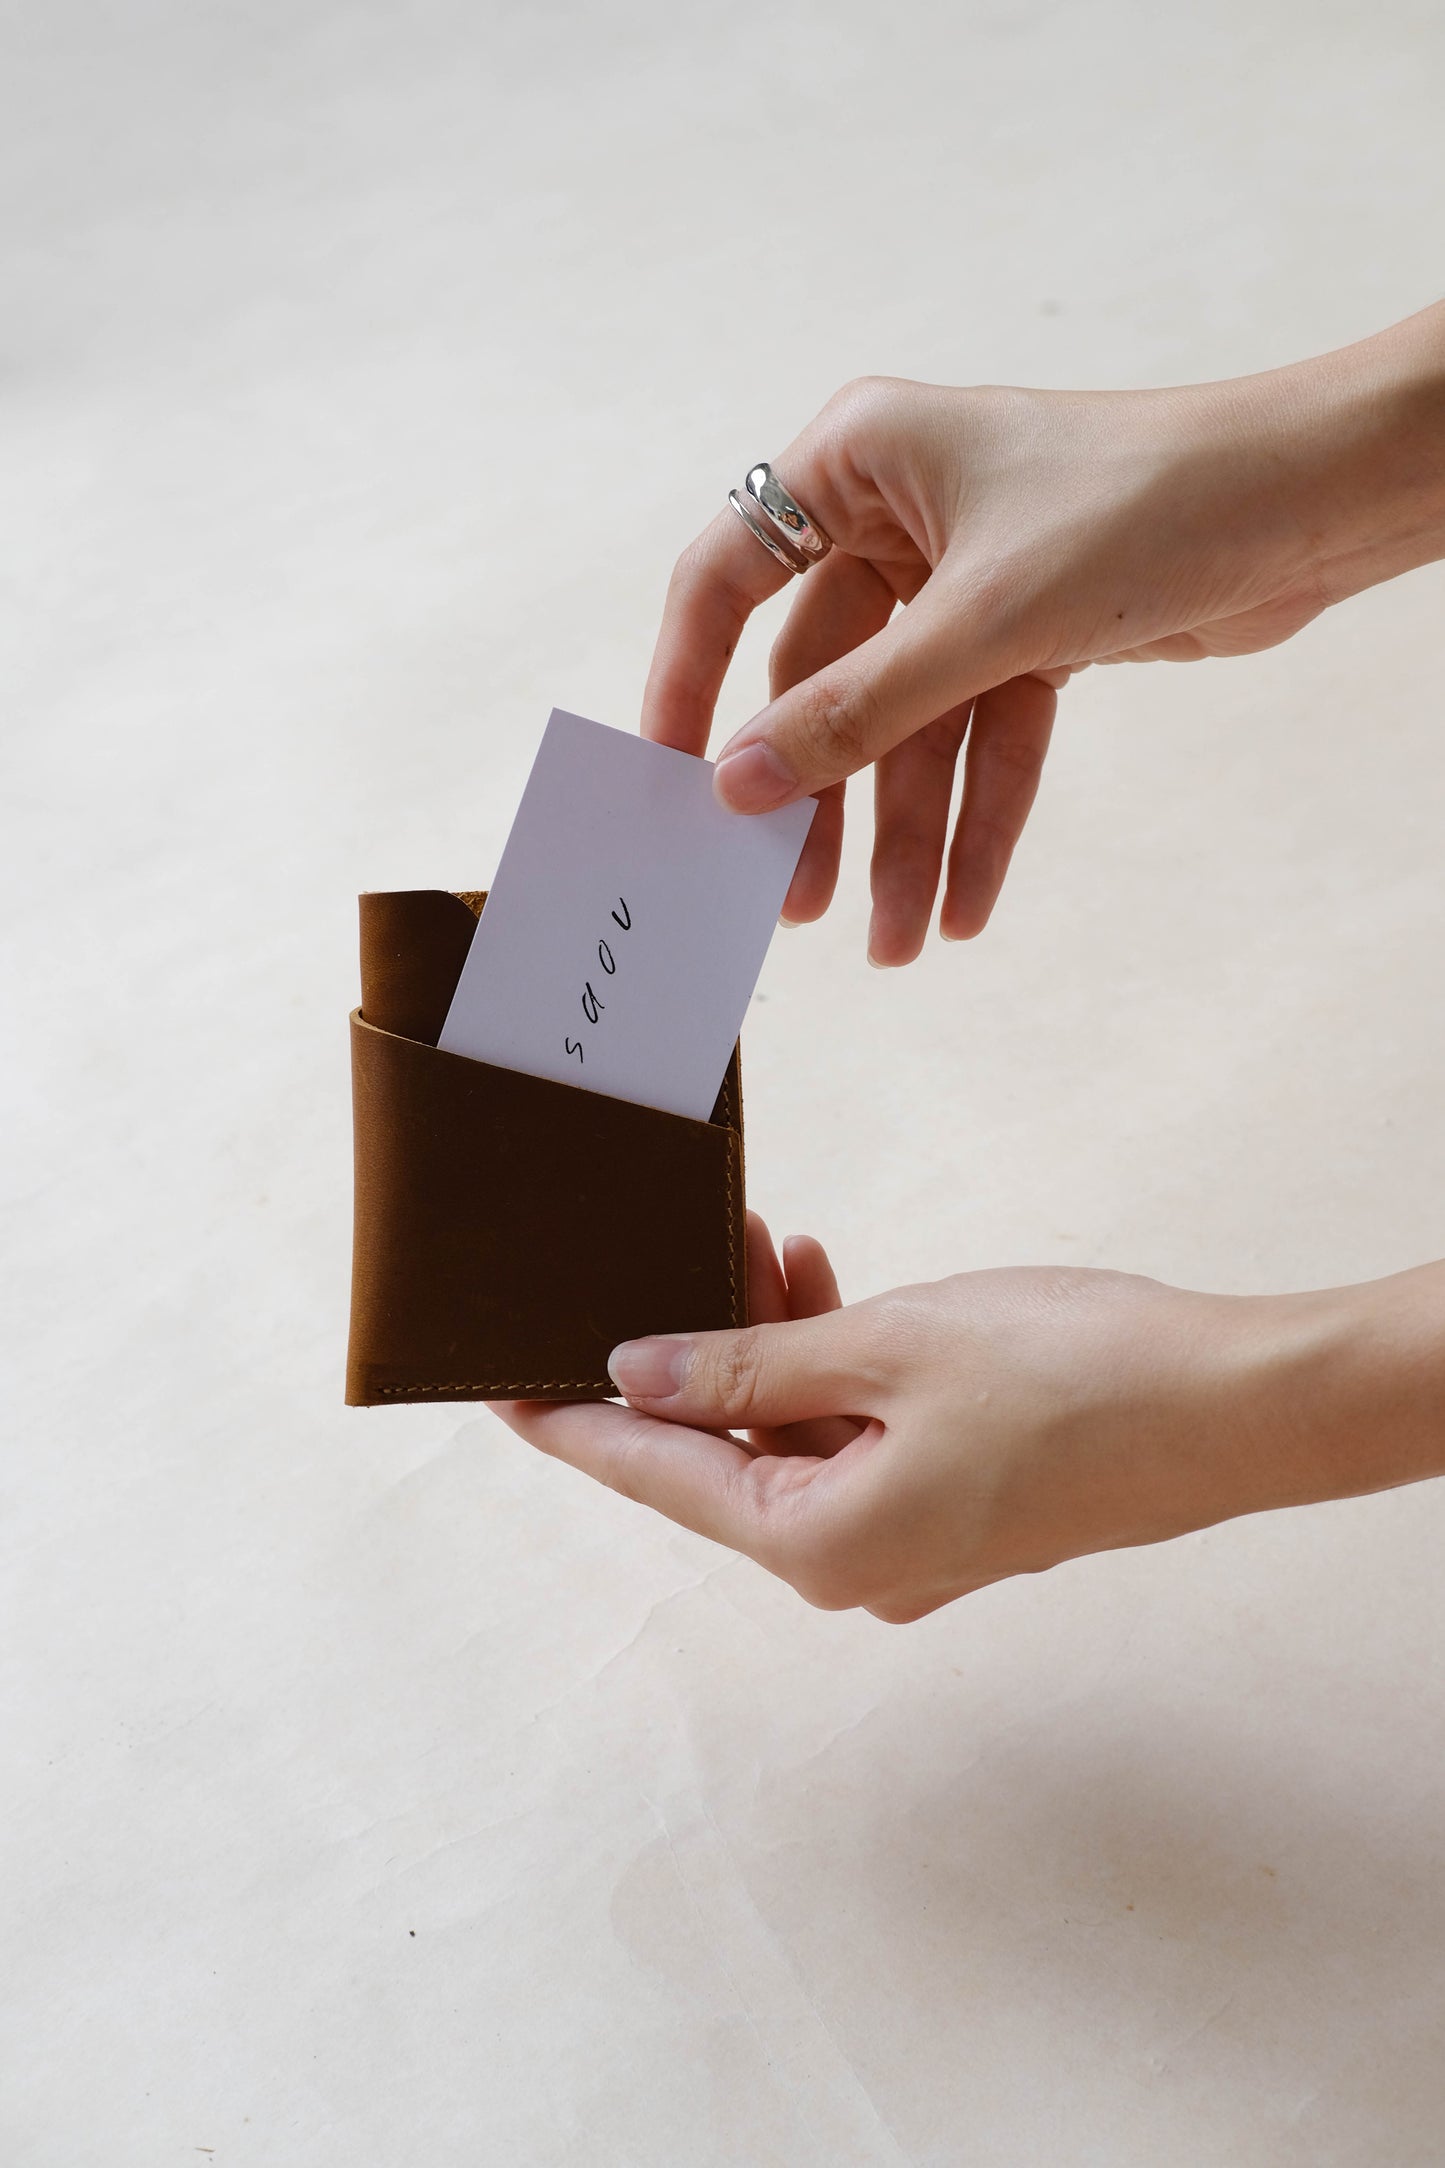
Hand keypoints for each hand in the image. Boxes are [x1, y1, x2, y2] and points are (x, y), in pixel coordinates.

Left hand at [493, 1219, 1444, 1622]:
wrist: (1236, 1405)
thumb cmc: (1073, 1376)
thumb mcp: (886, 1347)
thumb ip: (749, 1364)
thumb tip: (641, 1374)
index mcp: (820, 1545)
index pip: (655, 1477)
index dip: (572, 1423)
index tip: (496, 1387)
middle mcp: (854, 1563)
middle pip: (721, 1455)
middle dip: (687, 1347)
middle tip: (664, 1243)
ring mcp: (910, 1539)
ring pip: (790, 1435)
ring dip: (766, 1343)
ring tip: (767, 1236)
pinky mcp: (956, 1502)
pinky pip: (854, 1436)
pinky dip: (830, 1366)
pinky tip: (830, 1280)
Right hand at [642, 304, 1444, 960]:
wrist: (1314, 503)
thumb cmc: (1147, 505)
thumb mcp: (982, 622)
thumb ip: (856, 709)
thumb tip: (739, 784)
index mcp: (860, 461)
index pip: (729, 576)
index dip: (688, 682)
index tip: (670, 781)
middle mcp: (902, 515)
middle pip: (825, 680)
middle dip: (825, 800)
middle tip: (796, 905)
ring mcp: (967, 580)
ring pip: (908, 727)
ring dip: (905, 835)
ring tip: (894, 942)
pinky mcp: (1033, 633)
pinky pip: (983, 739)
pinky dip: (980, 817)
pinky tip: (964, 904)